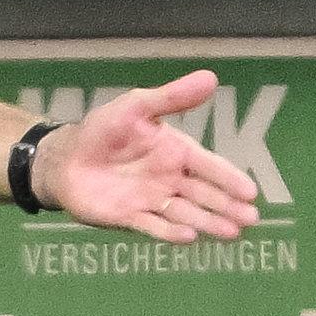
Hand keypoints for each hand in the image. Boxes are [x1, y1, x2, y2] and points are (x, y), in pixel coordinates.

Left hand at [34, 70, 258, 241]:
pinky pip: (152, 226)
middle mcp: (170, 179)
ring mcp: (151, 200)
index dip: (229, 178)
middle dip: (227, 206)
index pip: (209, 166)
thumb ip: (171, 98)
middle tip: (251, 218)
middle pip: (204, 194)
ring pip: (185, 213)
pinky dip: (169, 232)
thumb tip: (210, 77)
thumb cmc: (104, 130)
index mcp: (176, 152)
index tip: (251, 192)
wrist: (65, 157)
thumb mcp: (136, 107)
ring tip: (231, 232)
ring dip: (208, 223)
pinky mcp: (129, 216)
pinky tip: (189, 237)